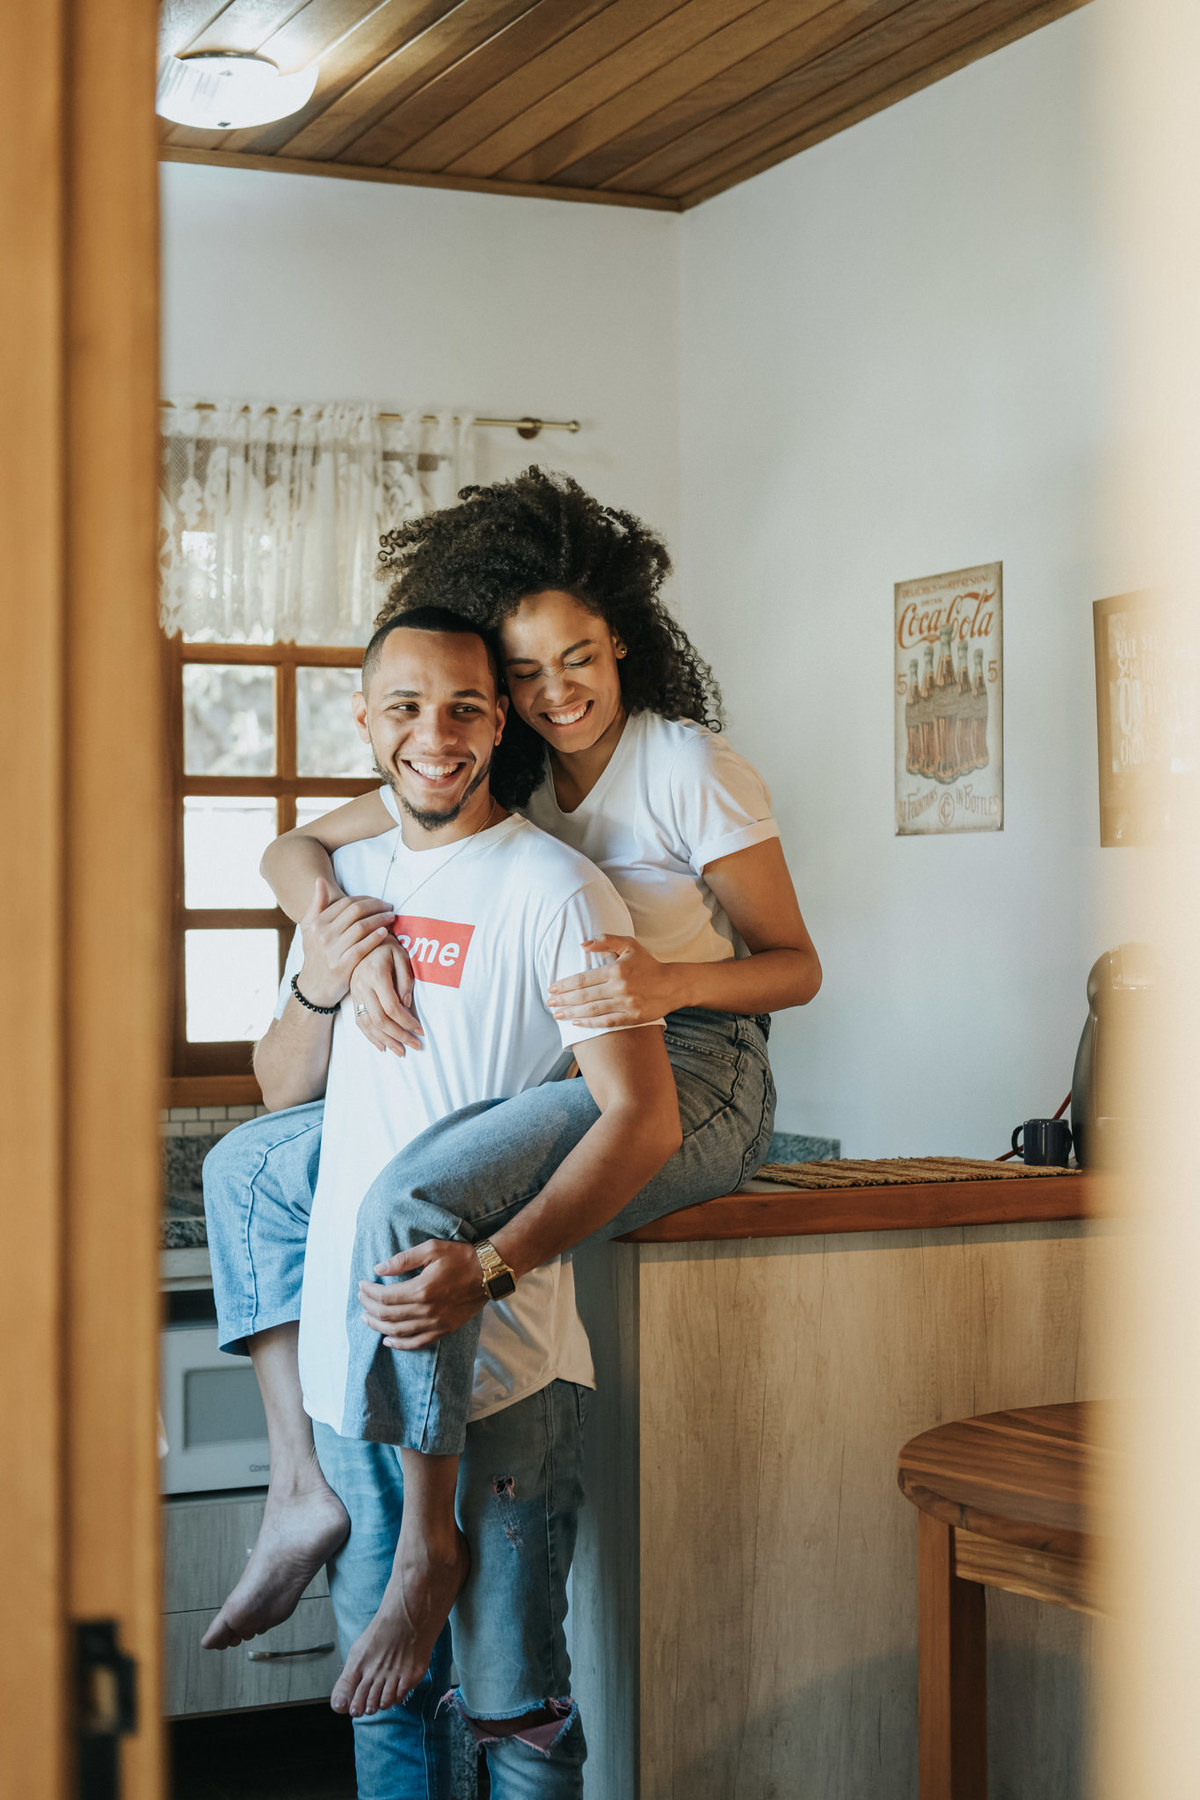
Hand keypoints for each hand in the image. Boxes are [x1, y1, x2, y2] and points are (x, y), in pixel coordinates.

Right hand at [295, 878, 395, 1009]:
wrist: (313, 987)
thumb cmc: (315, 954)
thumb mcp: (310, 929)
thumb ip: (316, 905)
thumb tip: (320, 881)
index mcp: (317, 923)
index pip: (346, 903)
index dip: (366, 899)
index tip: (379, 901)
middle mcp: (323, 935)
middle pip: (356, 912)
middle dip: (376, 906)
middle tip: (390, 906)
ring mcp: (332, 950)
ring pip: (361, 927)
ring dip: (380, 919)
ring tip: (391, 917)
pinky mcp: (342, 966)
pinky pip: (362, 947)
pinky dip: (375, 937)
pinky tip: (385, 932)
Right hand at [349, 942, 422, 1056]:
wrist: (364, 938)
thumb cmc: (388, 946)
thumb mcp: (402, 956)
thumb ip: (406, 980)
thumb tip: (407, 1005)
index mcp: (375, 974)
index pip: (391, 1007)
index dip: (407, 1022)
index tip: (420, 1030)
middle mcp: (361, 986)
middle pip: (379, 1019)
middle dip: (399, 1036)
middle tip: (415, 1046)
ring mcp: (355, 993)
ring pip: (368, 1024)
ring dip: (385, 1040)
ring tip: (400, 1051)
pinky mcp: (352, 997)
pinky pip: (359, 1021)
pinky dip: (370, 1036)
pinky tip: (382, 1045)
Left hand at [358, 1241, 486, 1348]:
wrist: (490, 1273)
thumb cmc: (461, 1256)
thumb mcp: (431, 1249)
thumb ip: (403, 1259)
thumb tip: (378, 1268)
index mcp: (422, 1289)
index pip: (385, 1296)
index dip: (369, 1292)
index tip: (362, 1284)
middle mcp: (427, 1310)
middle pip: (388, 1315)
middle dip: (369, 1307)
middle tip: (361, 1298)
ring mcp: (436, 1323)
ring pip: (398, 1331)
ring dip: (378, 1326)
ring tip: (366, 1317)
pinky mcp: (444, 1330)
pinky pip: (417, 1343)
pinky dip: (400, 1344)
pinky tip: (388, 1340)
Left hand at [547, 935, 680, 1027]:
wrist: (673, 984)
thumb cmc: (648, 963)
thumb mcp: (630, 944)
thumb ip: (606, 940)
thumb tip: (583, 944)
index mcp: (616, 970)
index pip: (584, 979)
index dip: (565, 985)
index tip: (552, 988)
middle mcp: (620, 988)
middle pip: (584, 996)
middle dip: (564, 1000)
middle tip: (549, 1002)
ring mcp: (626, 1004)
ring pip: (593, 1010)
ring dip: (572, 1013)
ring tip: (557, 1014)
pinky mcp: (633, 1018)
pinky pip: (607, 1022)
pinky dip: (590, 1024)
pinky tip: (576, 1023)